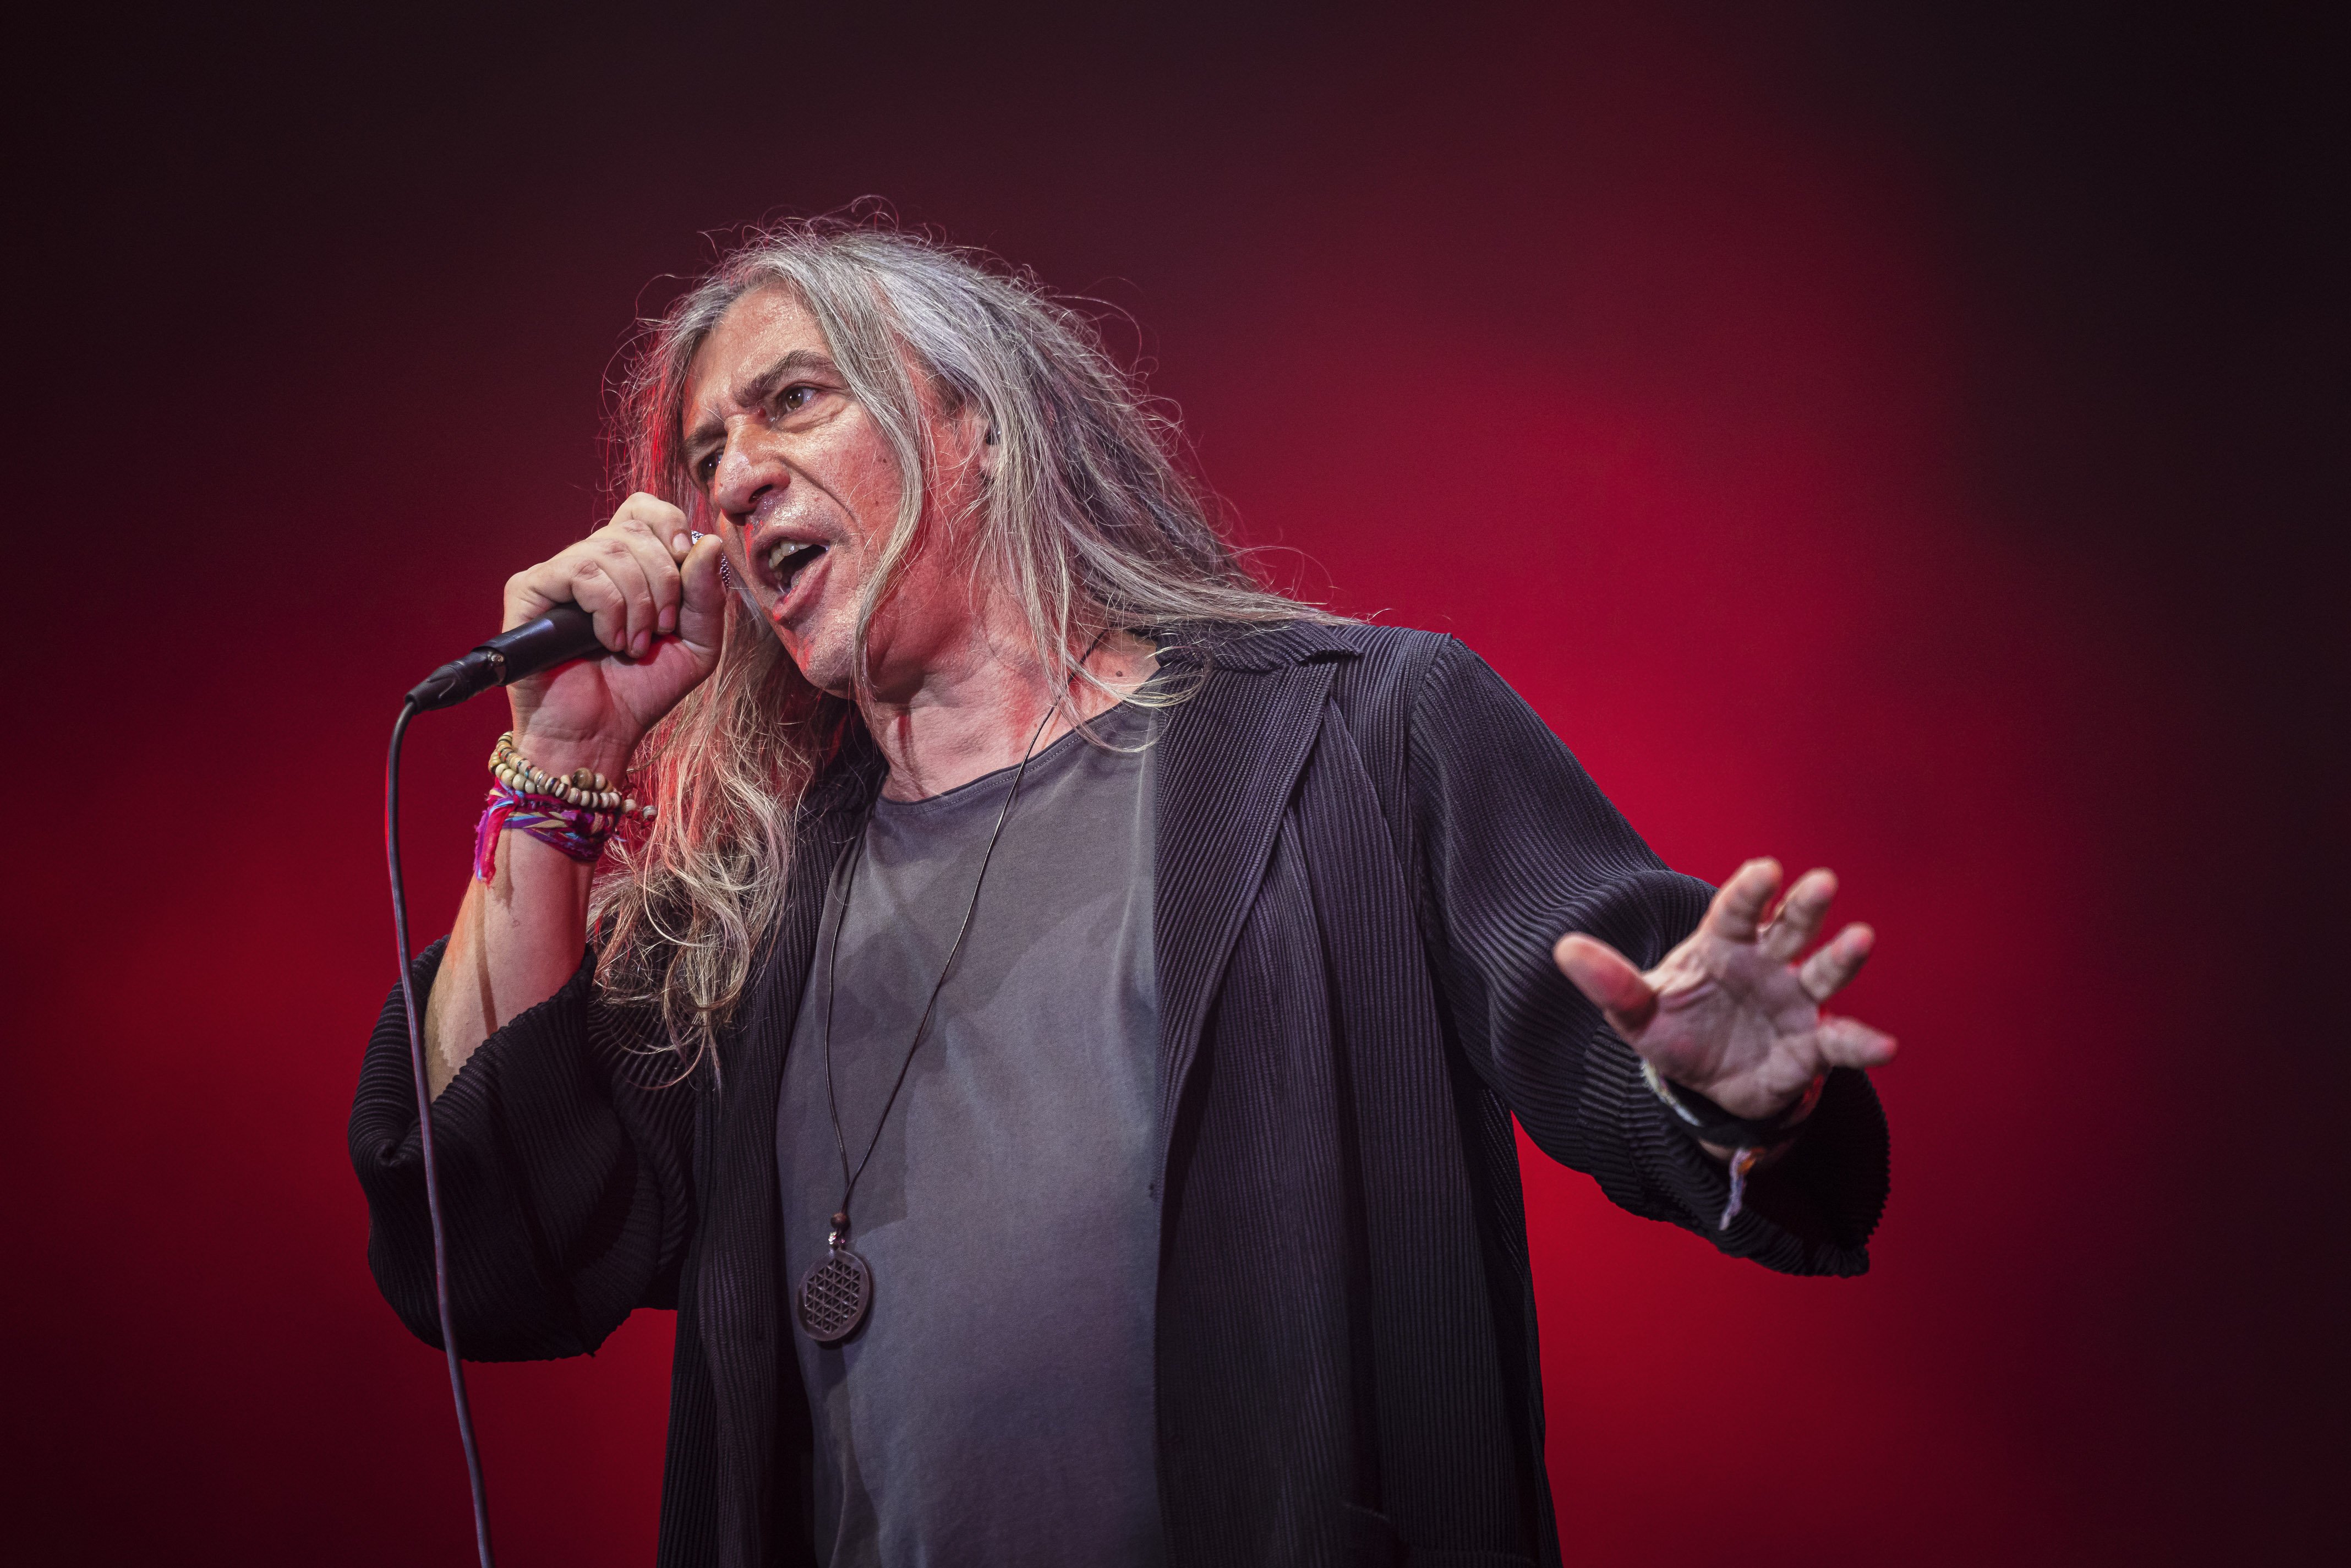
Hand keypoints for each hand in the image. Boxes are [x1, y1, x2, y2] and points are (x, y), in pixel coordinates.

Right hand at [501, 493, 729, 775]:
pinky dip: (608, 608)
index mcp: (628, 565)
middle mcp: (590, 561)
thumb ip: (707, 595)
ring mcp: (557, 574)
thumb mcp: (696, 644)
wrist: (600, 733)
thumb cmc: (642, 690)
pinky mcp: (528, 590)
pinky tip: (609, 640)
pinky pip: (580, 571)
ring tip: (633, 645)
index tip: (685, 560)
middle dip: (664, 580)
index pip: (644, 509)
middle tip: (661, 629)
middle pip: (634, 528)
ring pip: (610, 549)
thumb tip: (710, 542)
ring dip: (638, 603)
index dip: (669, 525)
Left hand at [1553, 859, 1895, 1121]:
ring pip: (1821, 972)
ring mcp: (1793, 1001)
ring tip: (1862, 939)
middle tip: (1820, 881)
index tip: (1766, 868)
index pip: (1735, 910)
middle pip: (1788, 926)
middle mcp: (1766, 964)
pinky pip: (1840, 1040)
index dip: (1750, 890)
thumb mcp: (1637, 1013)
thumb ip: (1610, 983)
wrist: (1706, 1082)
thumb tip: (1563, 949)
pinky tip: (1885, 1046)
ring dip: (1842, 956)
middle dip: (1803, 905)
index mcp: (1722, 945)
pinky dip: (1862, 1042)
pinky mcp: (1811, 1044)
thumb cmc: (1675, 1030)